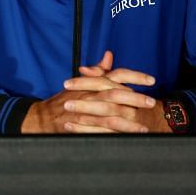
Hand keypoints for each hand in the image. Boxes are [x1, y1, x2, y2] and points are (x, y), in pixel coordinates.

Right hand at [22, 51, 155, 133]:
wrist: (43, 116)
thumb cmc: (65, 99)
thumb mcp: (81, 82)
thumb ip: (97, 70)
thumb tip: (109, 55)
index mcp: (92, 83)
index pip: (116, 75)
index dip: (134, 76)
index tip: (152, 79)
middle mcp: (90, 94)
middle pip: (116, 93)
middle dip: (136, 98)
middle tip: (151, 102)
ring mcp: (86, 110)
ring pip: (111, 114)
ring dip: (130, 121)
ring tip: (144, 127)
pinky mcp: (83, 126)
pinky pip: (103, 130)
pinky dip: (117, 134)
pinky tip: (129, 139)